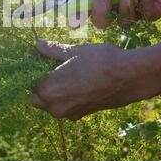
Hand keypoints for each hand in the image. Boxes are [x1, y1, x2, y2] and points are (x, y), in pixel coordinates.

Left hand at [32, 39, 150, 119]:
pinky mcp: (80, 115)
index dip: (33, 66)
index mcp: (48, 90)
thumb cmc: (99, 60)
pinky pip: (64, 106)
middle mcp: (54, 107)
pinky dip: (65, 96)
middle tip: (52, 65)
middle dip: (41, 82)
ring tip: (66, 72)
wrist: (130, 76)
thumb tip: (37, 45)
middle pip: (37, 95)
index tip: (40, 56)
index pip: (29, 79)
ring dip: (53, 90)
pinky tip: (77, 82)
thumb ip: (52, 50)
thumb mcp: (73, 51)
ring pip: (50, 103)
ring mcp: (68, 113)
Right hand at [68, 0, 160, 27]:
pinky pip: (144, 15)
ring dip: (125, 2)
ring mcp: (136, 10)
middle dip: (99, 11)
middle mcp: (118, 4)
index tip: (74, 6)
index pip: (87, 8)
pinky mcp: (154, 11)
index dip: (78, 12)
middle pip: (101, 22)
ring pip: (123, 20)